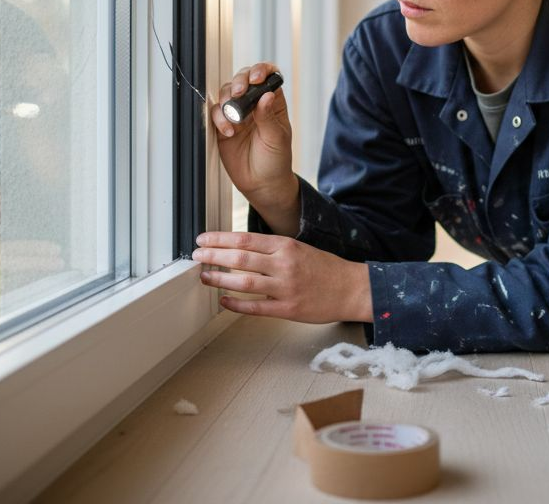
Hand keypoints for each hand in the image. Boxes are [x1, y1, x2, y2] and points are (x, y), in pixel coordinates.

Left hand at [193, 231, 374, 323]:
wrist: (352, 289)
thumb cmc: (326, 269)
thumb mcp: (300, 248)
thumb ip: (273, 249)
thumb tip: (240, 249)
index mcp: (286, 246)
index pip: (245, 238)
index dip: (219, 239)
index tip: (202, 240)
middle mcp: (284, 264)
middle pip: (240, 257)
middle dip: (213, 256)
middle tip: (196, 256)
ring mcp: (285, 288)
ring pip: (244, 281)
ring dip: (220, 279)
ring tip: (204, 277)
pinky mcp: (288, 309)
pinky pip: (256, 307)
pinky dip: (236, 304)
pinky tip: (223, 300)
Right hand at [209, 62, 297, 219]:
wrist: (262, 184)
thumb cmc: (276, 160)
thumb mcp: (277, 138)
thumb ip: (269, 117)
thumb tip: (266, 95)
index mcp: (273, 103)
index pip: (268, 77)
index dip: (261, 71)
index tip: (256, 79)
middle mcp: (254, 105)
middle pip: (243, 80)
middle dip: (239, 82)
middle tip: (239, 94)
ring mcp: (238, 114)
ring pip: (226, 93)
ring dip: (227, 101)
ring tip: (234, 120)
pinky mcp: (223, 126)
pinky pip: (215, 113)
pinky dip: (219, 118)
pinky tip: (228, 131)